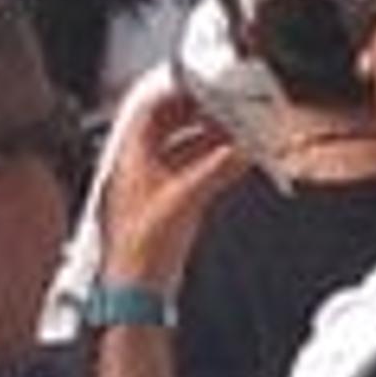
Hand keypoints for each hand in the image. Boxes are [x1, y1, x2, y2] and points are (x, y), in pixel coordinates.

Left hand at [97, 89, 251, 294]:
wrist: (136, 293)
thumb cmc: (143, 249)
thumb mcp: (187, 196)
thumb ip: (220, 166)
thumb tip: (244, 148)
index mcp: (131, 159)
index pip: (151, 110)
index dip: (179, 92)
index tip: (205, 83)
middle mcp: (138, 170)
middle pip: (168, 127)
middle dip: (200, 113)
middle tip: (227, 106)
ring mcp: (151, 188)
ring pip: (182, 149)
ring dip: (210, 138)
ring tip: (237, 132)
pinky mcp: (165, 207)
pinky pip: (191, 172)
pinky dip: (212, 163)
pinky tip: (234, 162)